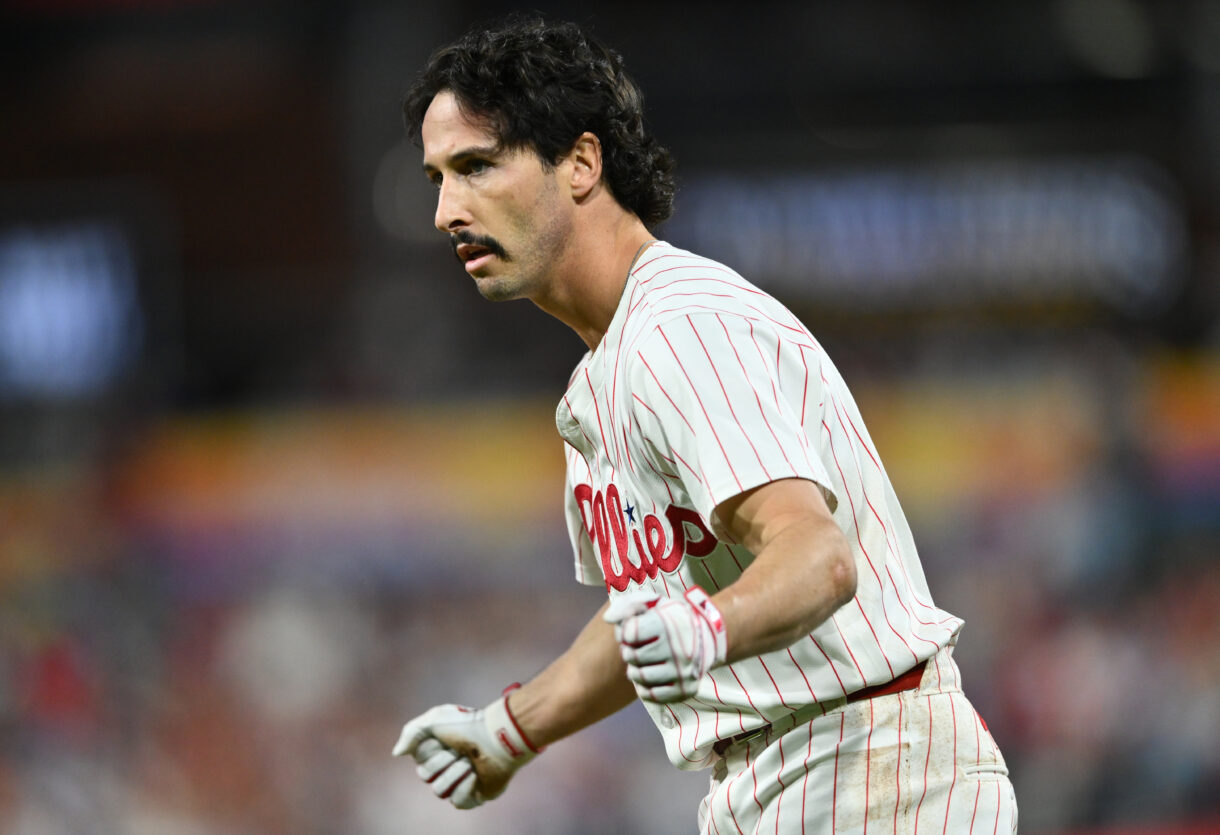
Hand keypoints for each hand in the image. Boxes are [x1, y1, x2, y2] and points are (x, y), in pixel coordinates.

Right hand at [392, 693, 538, 808]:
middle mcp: (446, 765)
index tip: (445, 737)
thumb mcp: (435, 718)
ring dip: (454, 773)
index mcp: (437, 749)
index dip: (430, 750)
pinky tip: (475, 775)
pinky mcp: (474, 794)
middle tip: (460, 749)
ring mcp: (460, 781)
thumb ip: (411, 732)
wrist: (498, 736)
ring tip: (470, 761)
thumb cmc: (468, 725)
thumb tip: (398, 753)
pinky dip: (465, 787)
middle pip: (425, 775)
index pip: (419, 760)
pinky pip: (458, 802)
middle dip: (443, 760)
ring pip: (439, 790)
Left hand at [604, 587, 727, 702]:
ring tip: (644, 662)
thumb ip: (627, 606)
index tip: (636, 630)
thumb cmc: (671, 619)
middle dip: (630, 651)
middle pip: (632, 657)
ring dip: (635, 670)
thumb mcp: (652, 603)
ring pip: (640, 677)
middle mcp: (678, 650)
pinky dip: (644, 687)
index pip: (629, 634)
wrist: (706, 639)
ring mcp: (682, 672)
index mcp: (668, 625)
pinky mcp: (684, 690)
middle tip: (638, 647)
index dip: (627, 632)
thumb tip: (608, 619)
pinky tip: (651, 675)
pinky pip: (650, 695)